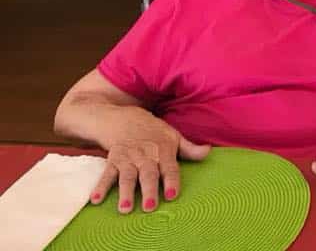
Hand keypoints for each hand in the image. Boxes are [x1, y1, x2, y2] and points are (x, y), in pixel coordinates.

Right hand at [89, 113, 209, 213]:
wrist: (123, 118)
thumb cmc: (153, 130)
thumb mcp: (173, 136)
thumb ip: (189, 148)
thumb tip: (208, 152)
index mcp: (164, 149)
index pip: (170, 167)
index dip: (171, 181)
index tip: (172, 195)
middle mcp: (146, 154)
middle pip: (148, 173)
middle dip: (149, 190)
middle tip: (150, 207)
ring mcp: (128, 157)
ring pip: (127, 175)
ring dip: (125, 192)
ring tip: (125, 208)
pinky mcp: (113, 159)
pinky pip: (106, 173)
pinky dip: (101, 186)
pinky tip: (96, 199)